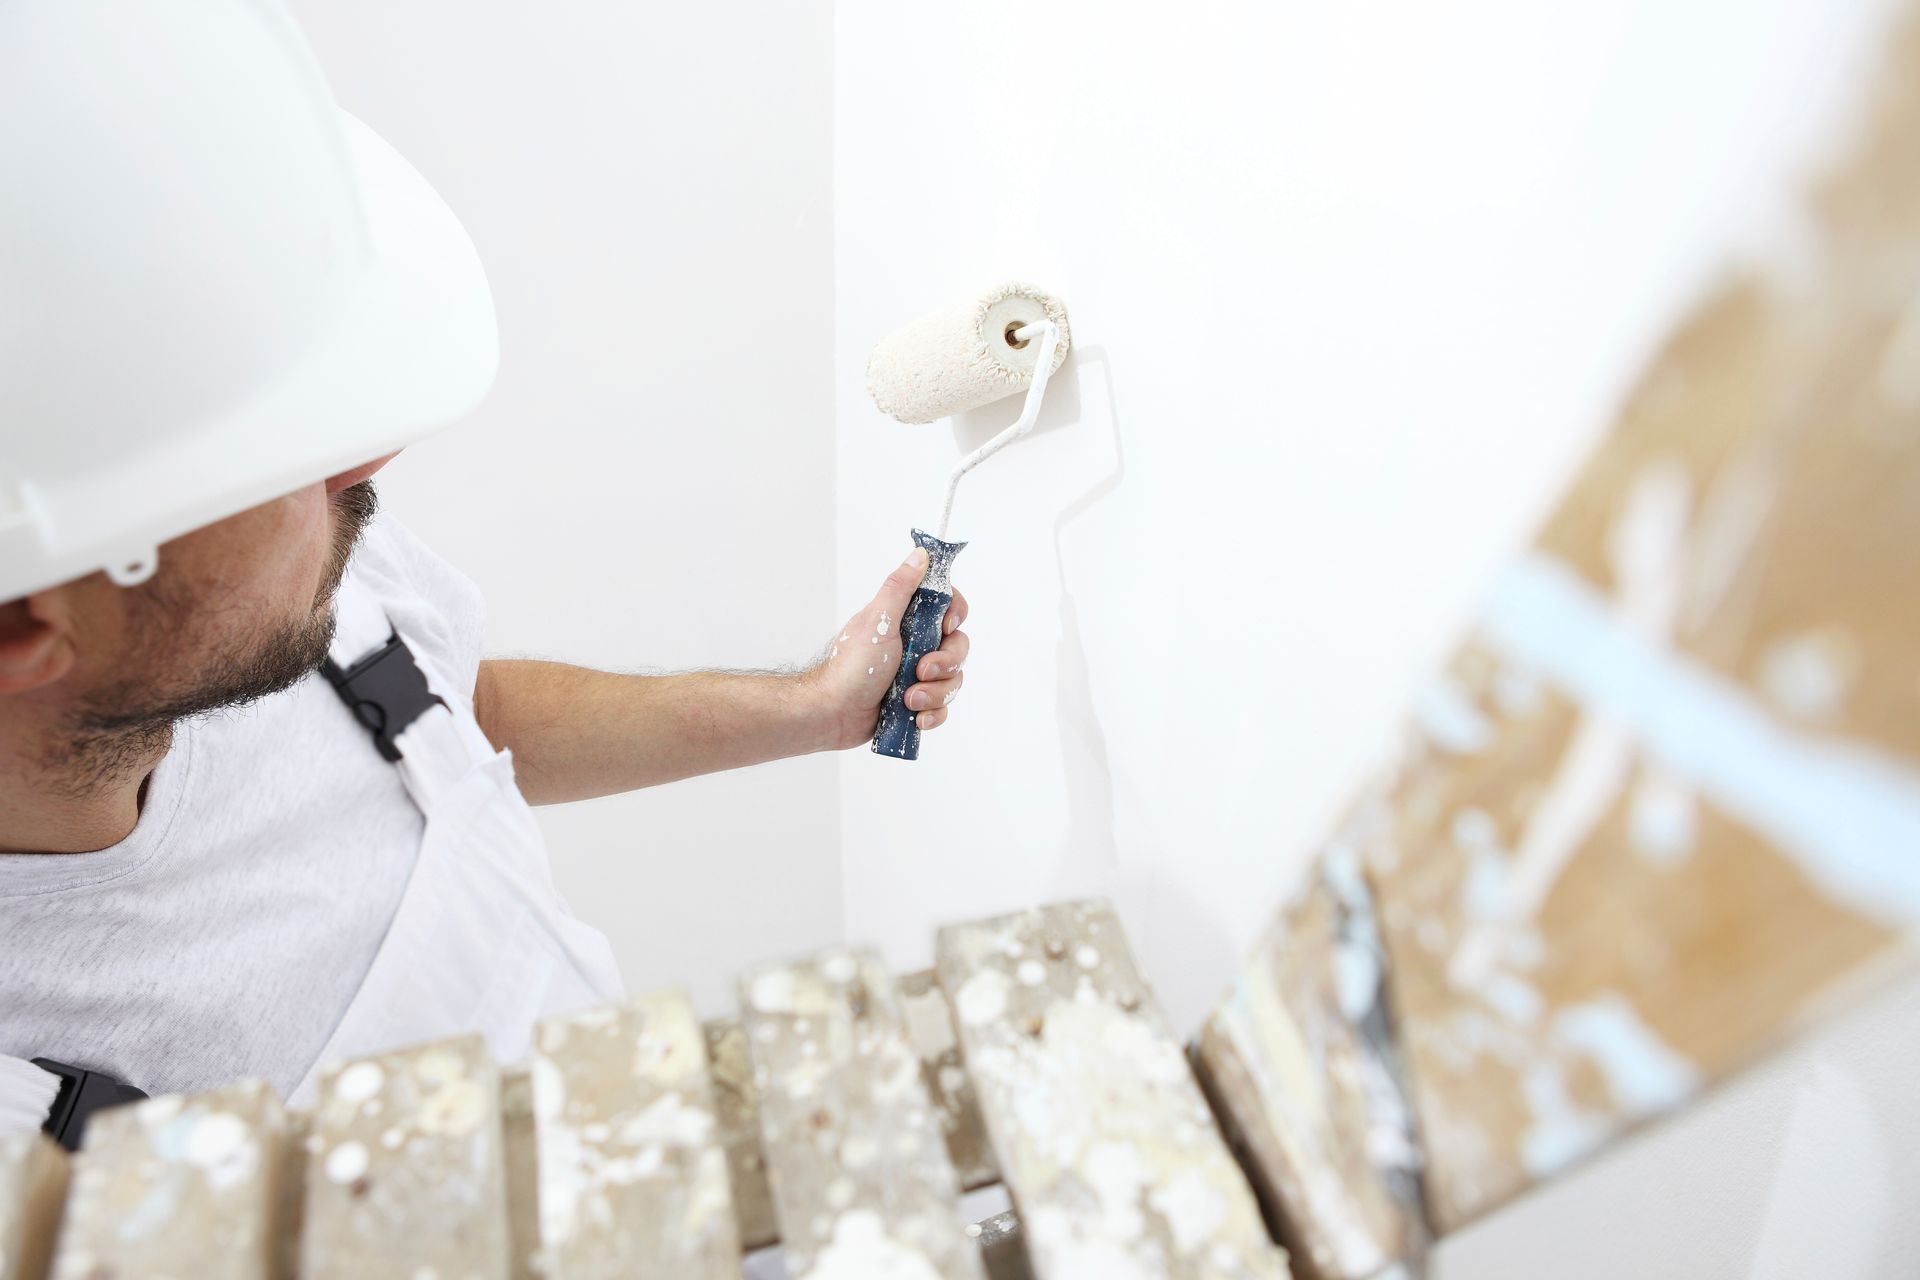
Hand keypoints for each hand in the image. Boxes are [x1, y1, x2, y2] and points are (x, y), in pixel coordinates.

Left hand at [800, 546, 970, 750]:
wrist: (835, 713)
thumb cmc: (851, 666)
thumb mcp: (878, 620)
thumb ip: (900, 587)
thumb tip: (920, 554)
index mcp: (908, 620)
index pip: (948, 607)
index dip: (954, 616)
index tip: (944, 627)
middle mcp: (916, 645)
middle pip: (958, 646)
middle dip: (944, 663)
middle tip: (920, 670)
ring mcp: (917, 675)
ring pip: (952, 680)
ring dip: (934, 692)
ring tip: (909, 699)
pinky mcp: (917, 702)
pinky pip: (942, 707)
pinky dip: (931, 714)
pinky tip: (915, 717)